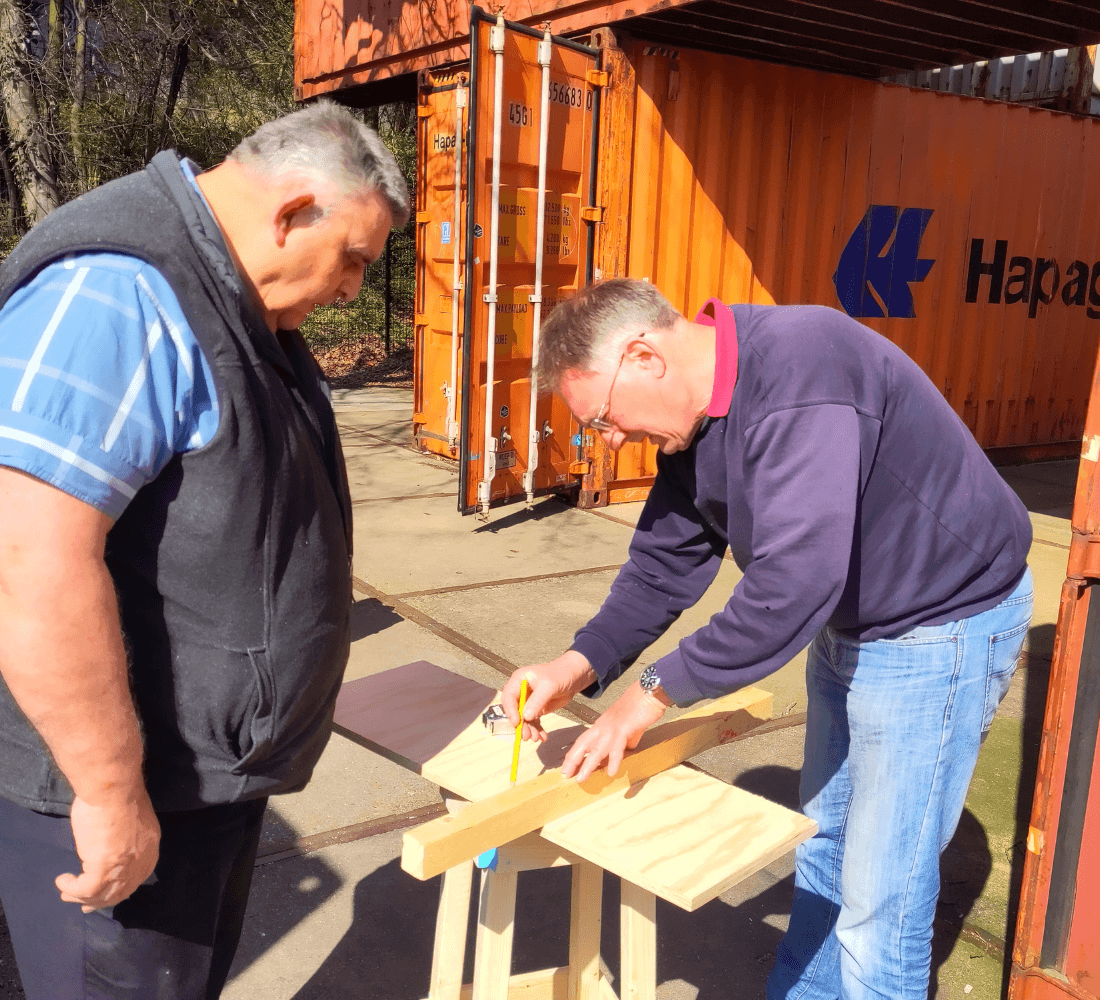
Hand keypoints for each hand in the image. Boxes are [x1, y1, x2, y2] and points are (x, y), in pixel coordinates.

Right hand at [55, 790, 160, 911]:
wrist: (113, 787)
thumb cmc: (119, 792)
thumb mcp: (131, 816)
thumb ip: (127, 833)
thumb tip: (113, 840)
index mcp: (150, 844)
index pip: (139, 876)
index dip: (122, 887)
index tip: (108, 892)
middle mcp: (141, 859)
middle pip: (122, 890)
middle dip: (103, 900)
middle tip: (86, 904)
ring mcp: (123, 866)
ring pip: (103, 894)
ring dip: (83, 897)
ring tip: (66, 893)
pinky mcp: (103, 868)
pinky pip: (86, 889)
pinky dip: (72, 889)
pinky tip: (62, 881)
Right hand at [502, 651, 596, 742]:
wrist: (572, 676)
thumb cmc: (560, 674)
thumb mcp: (549, 686)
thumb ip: (537, 701)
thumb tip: (525, 717)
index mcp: (519, 680)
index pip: (509, 697)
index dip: (511, 710)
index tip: (517, 723)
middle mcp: (520, 690)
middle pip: (514, 710)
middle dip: (520, 724)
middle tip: (526, 735)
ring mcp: (528, 700)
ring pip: (524, 718)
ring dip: (529, 729)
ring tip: (536, 737)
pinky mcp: (536, 708)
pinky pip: (533, 721)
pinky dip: (537, 729)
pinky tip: (542, 737)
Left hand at [561, 681, 667, 782]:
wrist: (647, 693)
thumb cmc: (639, 707)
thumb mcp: (627, 727)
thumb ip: (624, 739)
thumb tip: (626, 750)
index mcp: (601, 725)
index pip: (582, 741)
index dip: (574, 754)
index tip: (567, 767)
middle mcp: (602, 727)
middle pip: (582, 745)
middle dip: (572, 761)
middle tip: (565, 775)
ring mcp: (612, 728)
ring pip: (596, 749)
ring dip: (587, 765)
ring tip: (581, 779)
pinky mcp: (623, 728)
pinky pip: (616, 748)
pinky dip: (613, 761)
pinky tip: (611, 772)